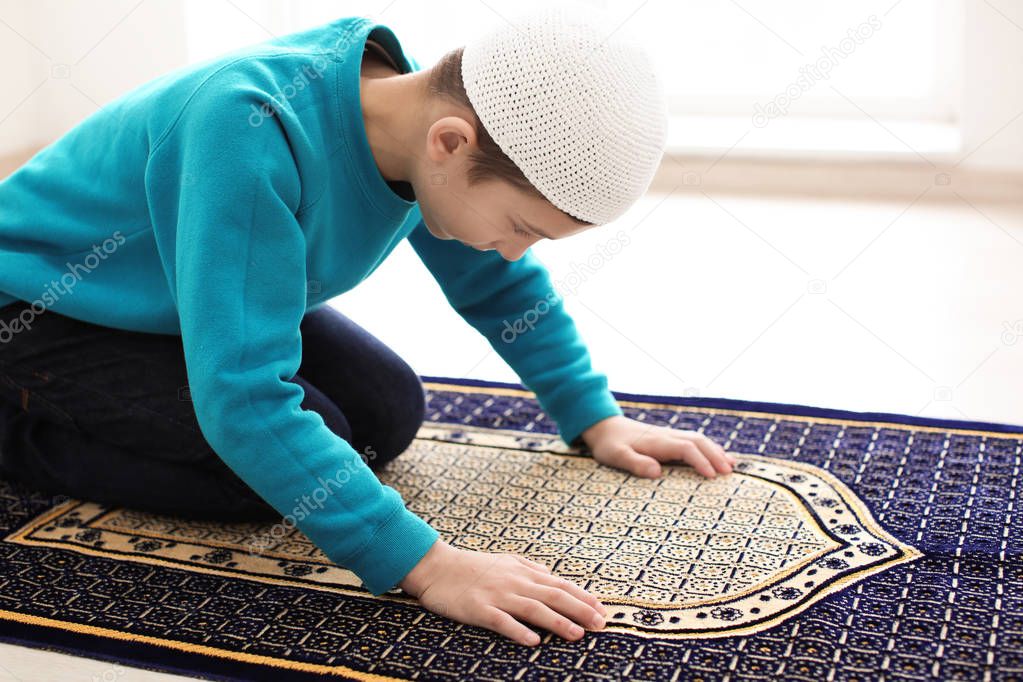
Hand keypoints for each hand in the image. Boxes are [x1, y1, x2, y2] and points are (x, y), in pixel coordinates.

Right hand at [398, 539, 606, 645]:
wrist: (436, 567)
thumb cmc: (472, 566)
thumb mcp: (505, 561)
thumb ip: (529, 568)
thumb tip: (551, 574)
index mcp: (523, 572)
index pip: (560, 584)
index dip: (583, 597)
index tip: (601, 609)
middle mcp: (515, 583)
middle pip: (554, 596)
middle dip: (580, 610)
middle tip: (600, 624)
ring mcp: (497, 596)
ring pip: (533, 609)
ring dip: (557, 622)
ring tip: (577, 634)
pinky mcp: (479, 609)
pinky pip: (501, 621)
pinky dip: (518, 631)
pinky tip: (533, 641)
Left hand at [580, 415, 736, 478]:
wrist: (604, 426)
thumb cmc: (609, 444)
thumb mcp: (615, 455)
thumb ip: (634, 463)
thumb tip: (657, 472)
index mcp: (656, 441)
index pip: (685, 448)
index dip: (700, 461)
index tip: (711, 476)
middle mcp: (666, 436)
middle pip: (698, 441)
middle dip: (715, 455)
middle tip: (729, 473)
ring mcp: (669, 435)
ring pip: (698, 439)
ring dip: (715, 451)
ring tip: (731, 466)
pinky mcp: (668, 438)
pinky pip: (694, 441)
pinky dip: (709, 448)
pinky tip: (717, 456)